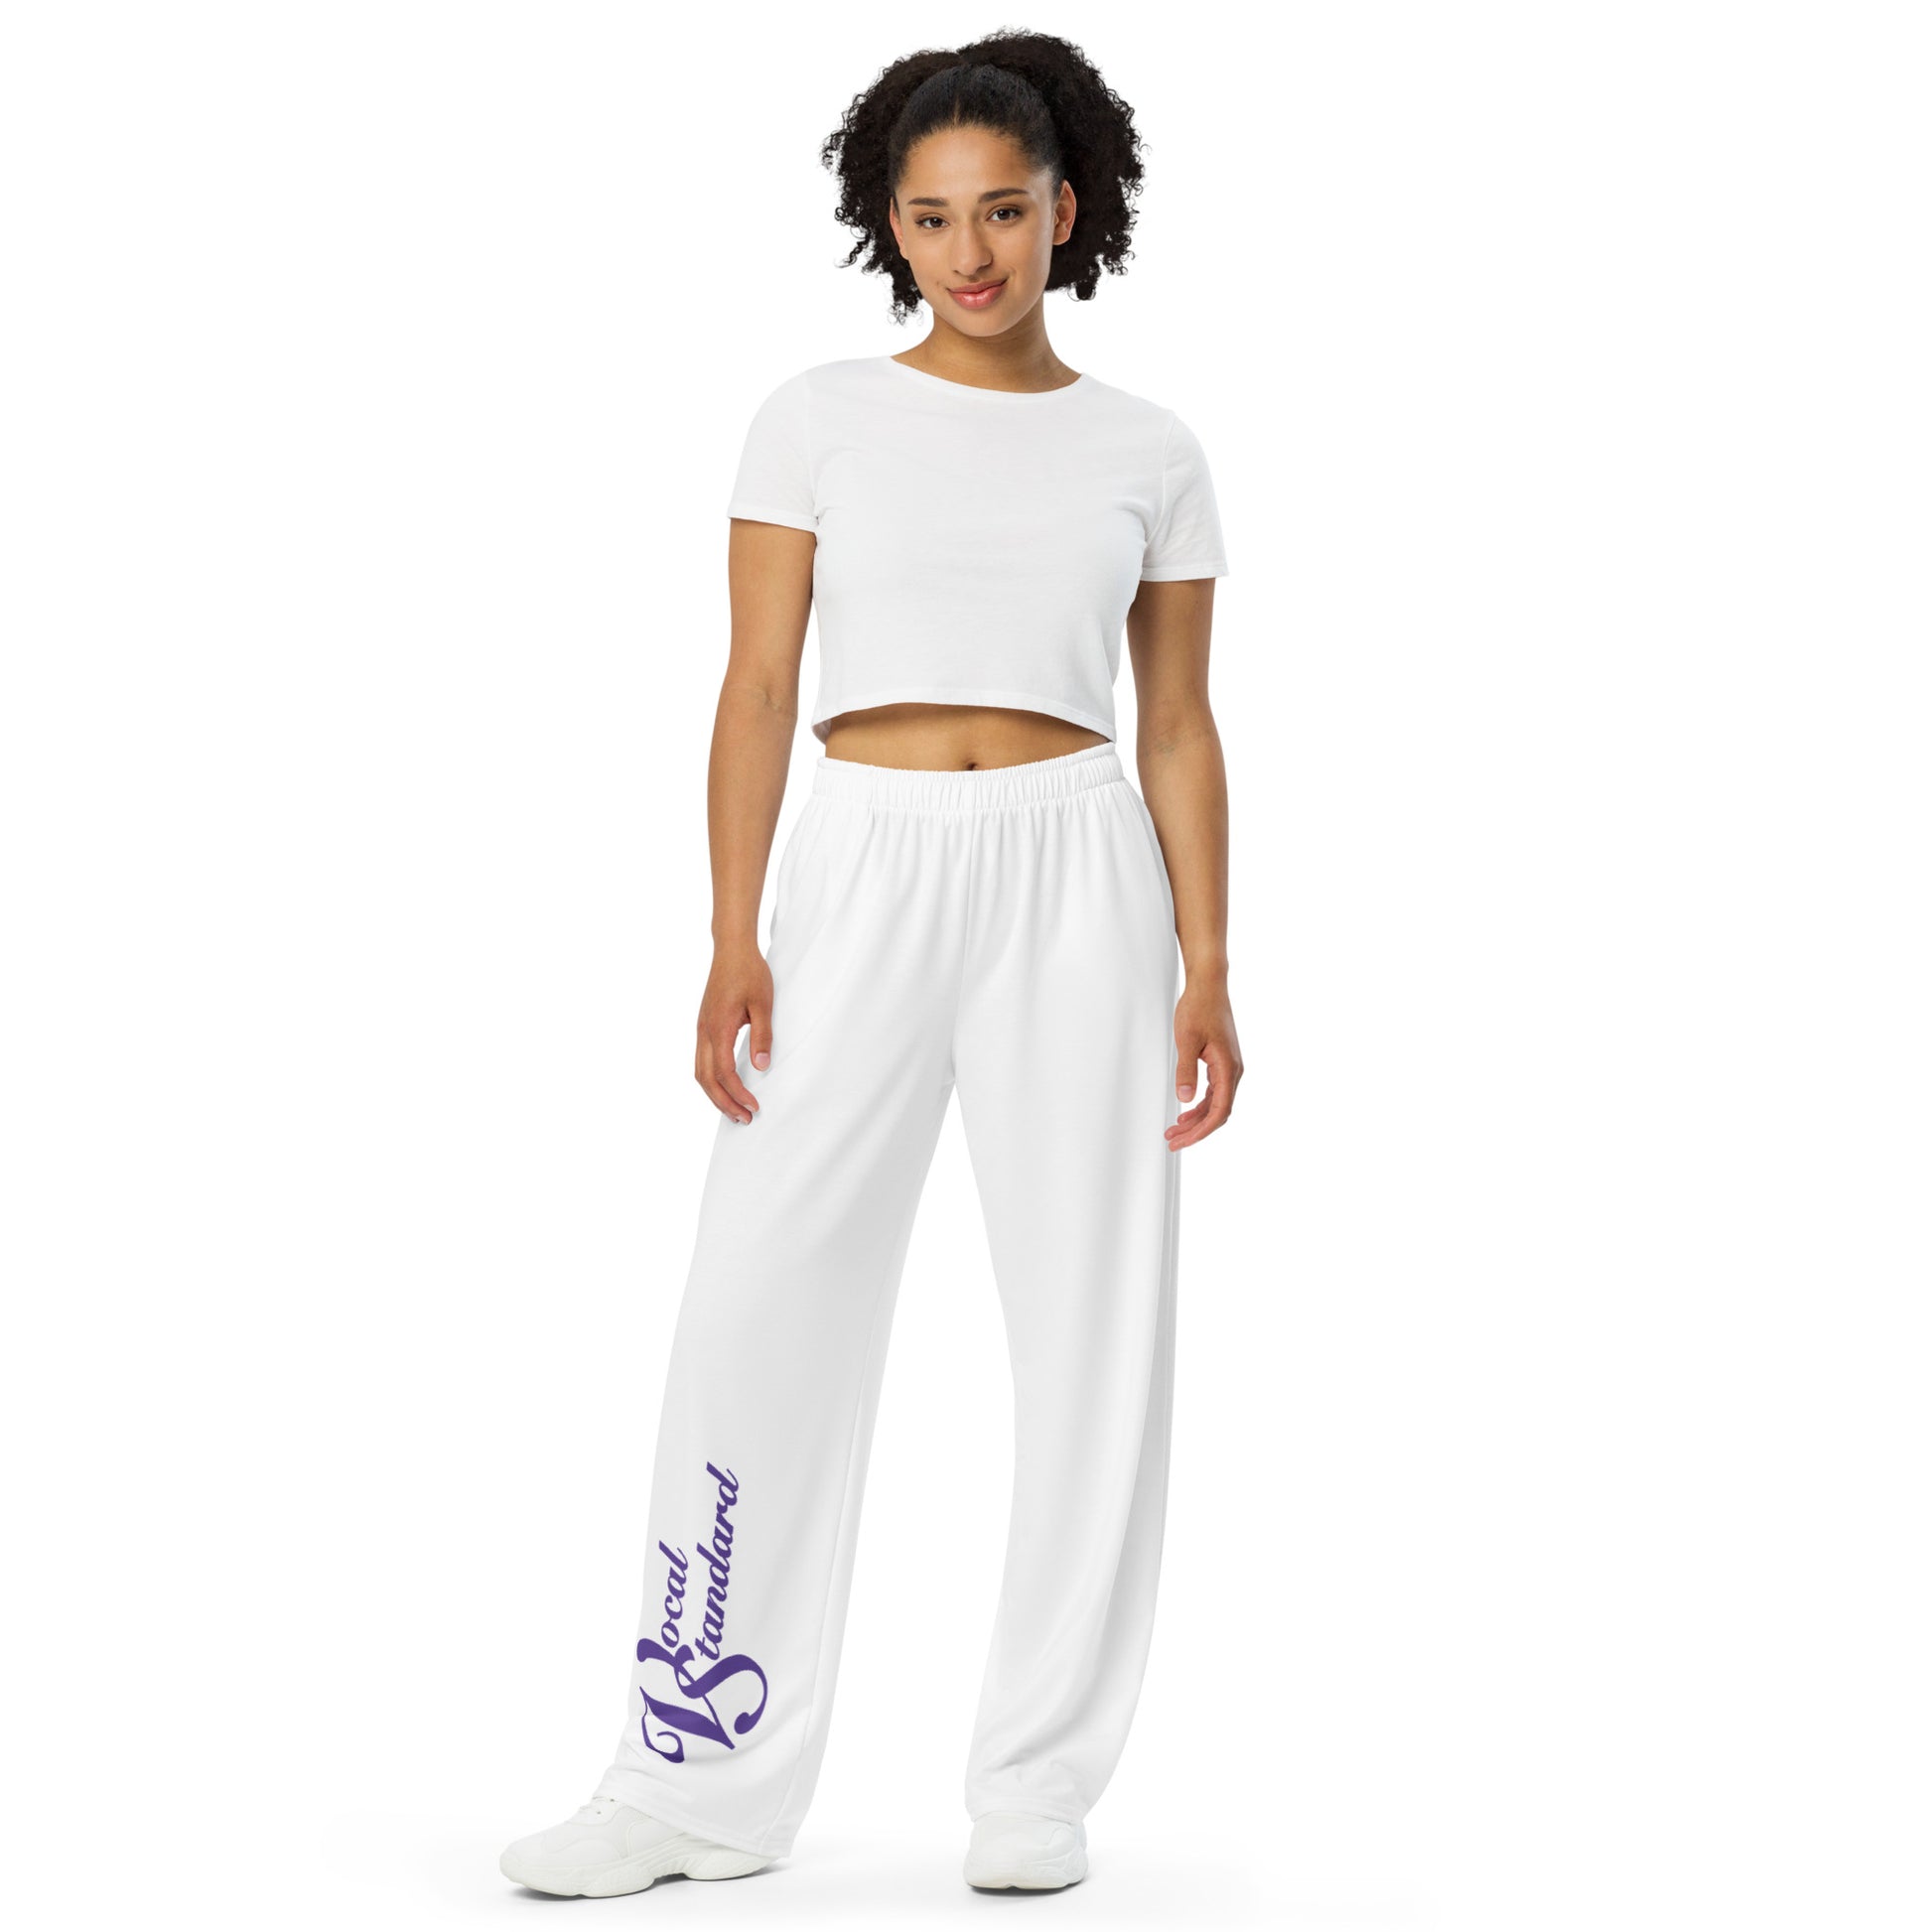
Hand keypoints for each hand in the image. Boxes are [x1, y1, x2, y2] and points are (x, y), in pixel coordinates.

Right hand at [696, 941, 773, 1123]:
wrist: (731, 949)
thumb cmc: (749, 972)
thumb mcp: (763, 1004)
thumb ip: (762, 1036)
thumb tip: (762, 1067)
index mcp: (718, 1028)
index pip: (725, 1072)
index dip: (739, 1094)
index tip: (755, 1107)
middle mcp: (704, 1032)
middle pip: (706, 1079)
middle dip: (724, 1103)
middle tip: (744, 1119)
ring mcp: (700, 1029)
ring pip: (700, 1072)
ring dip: (715, 1094)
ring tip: (735, 1110)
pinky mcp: (703, 1026)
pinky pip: (701, 1061)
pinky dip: (711, 1080)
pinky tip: (726, 1086)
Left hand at [1167, 972, 1241, 1149]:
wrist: (1208, 986)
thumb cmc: (1199, 1008)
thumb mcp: (1187, 1040)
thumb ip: (1186, 1071)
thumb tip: (1185, 1098)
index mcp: (1228, 1067)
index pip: (1219, 1110)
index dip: (1202, 1130)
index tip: (1184, 1140)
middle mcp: (1233, 1070)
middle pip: (1218, 1112)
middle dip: (1196, 1130)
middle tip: (1173, 1141)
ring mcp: (1229, 1067)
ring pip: (1215, 1103)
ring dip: (1196, 1119)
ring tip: (1175, 1130)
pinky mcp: (1222, 1062)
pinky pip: (1214, 1092)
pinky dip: (1199, 1105)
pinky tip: (1185, 1111)